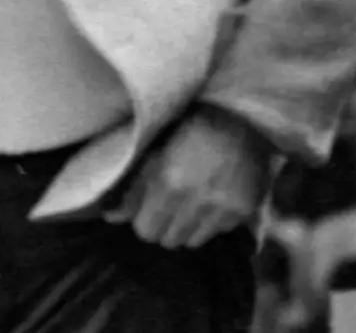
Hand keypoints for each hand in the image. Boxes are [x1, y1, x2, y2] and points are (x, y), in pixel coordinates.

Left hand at [105, 105, 274, 248]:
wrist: (240, 115)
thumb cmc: (189, 126)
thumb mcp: (154, 150)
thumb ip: (133, 187)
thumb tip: (110, 217)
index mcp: (169, 181)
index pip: (145, 230)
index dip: (145, 219)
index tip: (150, 207)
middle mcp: (197, 199)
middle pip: (169, 240)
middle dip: (166, 226)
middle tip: (171, 204)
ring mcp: (224, 207)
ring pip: (194, 241)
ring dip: (189, 227)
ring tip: (193, 201)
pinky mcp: (245, 210)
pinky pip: (220, 231)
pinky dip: (214, 220)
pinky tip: (216, 196)